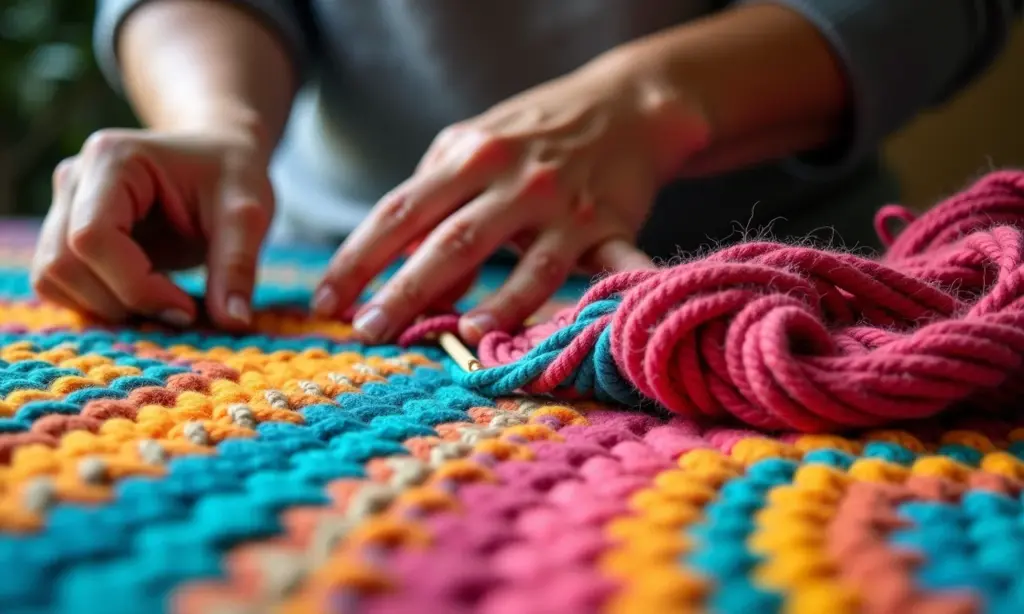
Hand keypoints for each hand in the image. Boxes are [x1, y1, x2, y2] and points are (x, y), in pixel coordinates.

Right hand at [30, 128, 273, 328]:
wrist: (216, 158)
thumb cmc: (232, 175)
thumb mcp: (248, 213)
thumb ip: (238, 263)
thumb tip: (234, 323)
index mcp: (113, 159)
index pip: (92, 237)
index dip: (134, 286)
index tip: (186, 309)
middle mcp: (75, 178)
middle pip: (63, 263)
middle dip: (122, 301)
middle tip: (180, 309)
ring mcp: (63, 206)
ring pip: (52, 278)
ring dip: (106, 306)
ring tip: (163, 300)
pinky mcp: (65, 234)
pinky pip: (58, 284)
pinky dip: (96, 304)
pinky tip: (144, 297)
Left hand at [313, 51, 711, 342]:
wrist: (624, 103)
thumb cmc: (532, 133)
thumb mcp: (474, 148)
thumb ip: (437, 202)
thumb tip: (405, 267)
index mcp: (469, 156)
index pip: (399, 211)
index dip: (358, 258)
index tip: (326, 301)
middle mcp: (514, 180)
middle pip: (451, 241)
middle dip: (405, 290)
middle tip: (368, 332)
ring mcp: (564, 206)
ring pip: (529, 263)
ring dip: (501, 301)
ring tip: (467, 335)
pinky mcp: (610, 225)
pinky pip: (613, 263)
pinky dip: (617, 287)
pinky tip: (601, 323)